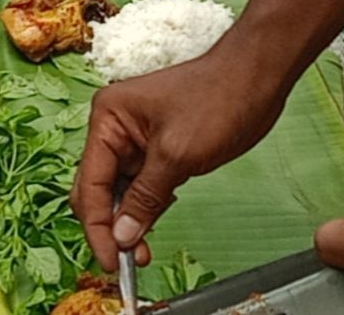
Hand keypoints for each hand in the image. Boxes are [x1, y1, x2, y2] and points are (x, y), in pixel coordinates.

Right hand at [73, 45, 284, 270]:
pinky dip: (145, 209)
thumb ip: (146, 197)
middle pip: (97, 189)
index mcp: (108, 117)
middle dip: (109, 227)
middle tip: (126, 262)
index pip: (90, 182)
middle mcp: (114, 128)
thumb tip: (122, 236)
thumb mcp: (177, 154)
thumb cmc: (215, 101)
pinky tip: (154, 225)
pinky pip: (140, 187)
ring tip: (144, 253)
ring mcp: (135, 140)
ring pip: (119, 193)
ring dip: (128, 223)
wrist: (253, 80)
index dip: (96, 226)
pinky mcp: (157, 151)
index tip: (110, 263)